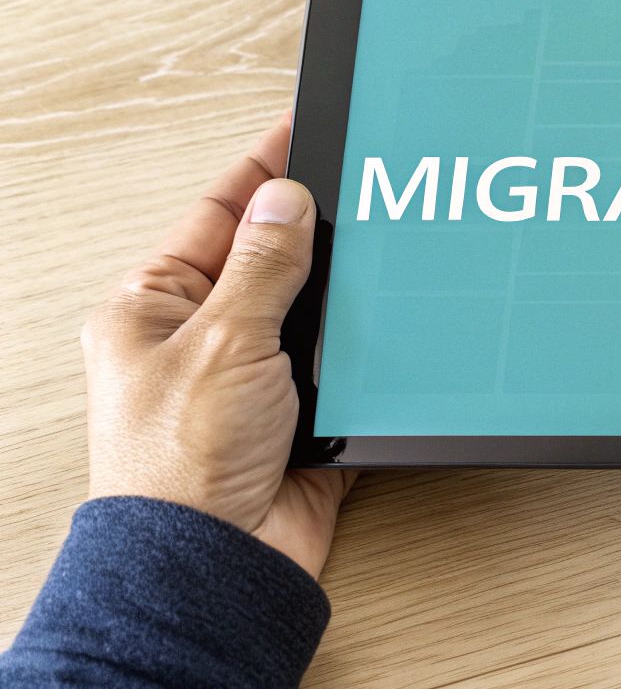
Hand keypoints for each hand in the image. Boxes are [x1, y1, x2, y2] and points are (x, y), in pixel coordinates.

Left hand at [82, 115, 353, 576]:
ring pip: (315, 310)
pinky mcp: (301, 416)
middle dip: (319, 230)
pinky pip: (346, 364)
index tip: (304, 126)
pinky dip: (371, 349)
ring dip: (347, 295)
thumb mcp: (222, 339)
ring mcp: (253, 378)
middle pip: (271, 258)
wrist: (217, 562)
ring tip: (388, 252)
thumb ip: (263, 264)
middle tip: (367, 185)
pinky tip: (397, 325)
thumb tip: (285, 197)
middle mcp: (201, 338)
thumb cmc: (180, 464)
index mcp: (154, 307)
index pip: (217, 215)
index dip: (265, 169)